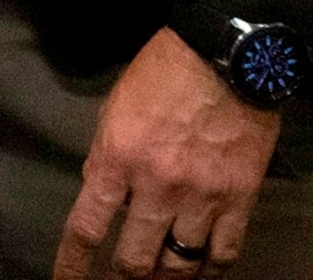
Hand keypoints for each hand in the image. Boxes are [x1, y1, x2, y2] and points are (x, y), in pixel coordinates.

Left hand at [54, 28, 278, 277]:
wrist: (224, 55)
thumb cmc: (161, 75)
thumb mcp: (114, 110)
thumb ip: (106, 158)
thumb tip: (102, 198)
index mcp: (117, 159)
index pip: (86, 228)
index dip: (73, 266)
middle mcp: (156, 186)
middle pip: (135, 260)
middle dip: (124, 277)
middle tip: (122, 279)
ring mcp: (201, 197)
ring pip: (180, 266)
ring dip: (166, 278)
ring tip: (160, 278)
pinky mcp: (240, 199)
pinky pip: (224, 254)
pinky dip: (210, 271)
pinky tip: (201, 273)